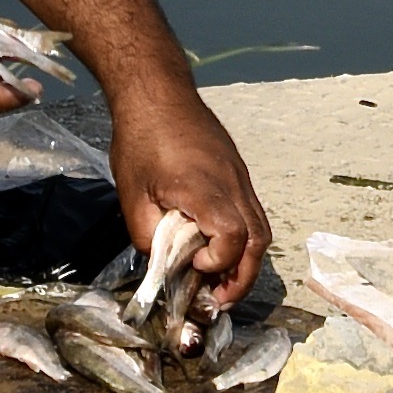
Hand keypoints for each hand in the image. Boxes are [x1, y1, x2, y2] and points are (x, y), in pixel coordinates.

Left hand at [112, 89, 271, 313]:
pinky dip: (241, 238)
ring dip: (245, 260)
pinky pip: (251, 212)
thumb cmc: (140, 141)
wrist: (157, 93)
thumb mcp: (132, 195)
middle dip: (243, 277)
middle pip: (258, 239)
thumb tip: (164, 264)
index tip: (195, 269)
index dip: (219, 262)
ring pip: (260, 228)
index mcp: (205, 188)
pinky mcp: (238, 172)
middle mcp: (232, 184)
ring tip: (220, 281)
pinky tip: (218, 247)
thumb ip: (149, 236)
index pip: (233, 236)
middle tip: (219, 299)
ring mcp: (240, 177)